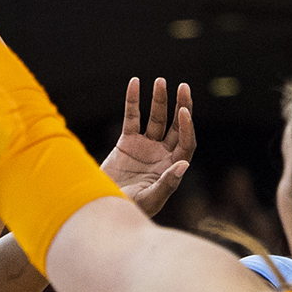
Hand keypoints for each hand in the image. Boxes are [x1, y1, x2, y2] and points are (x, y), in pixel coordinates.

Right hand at [103, 78, 194, 217]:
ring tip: (160, 81)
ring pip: (156, 119)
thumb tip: (184, 164)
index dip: (187, 127)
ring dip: (159, 100)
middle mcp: (162, 155)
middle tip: (183, 88)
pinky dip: (133, 102)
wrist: (104, 208)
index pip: (186, 143)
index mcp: (171, 167)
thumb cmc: (131, 210)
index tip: (183, 111)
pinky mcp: (127, 142)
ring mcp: (145, 147)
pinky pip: (132, 118)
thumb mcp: (150, 199)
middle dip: (181, 106)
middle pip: (177, 126)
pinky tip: (135, 83)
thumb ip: (167, 183)